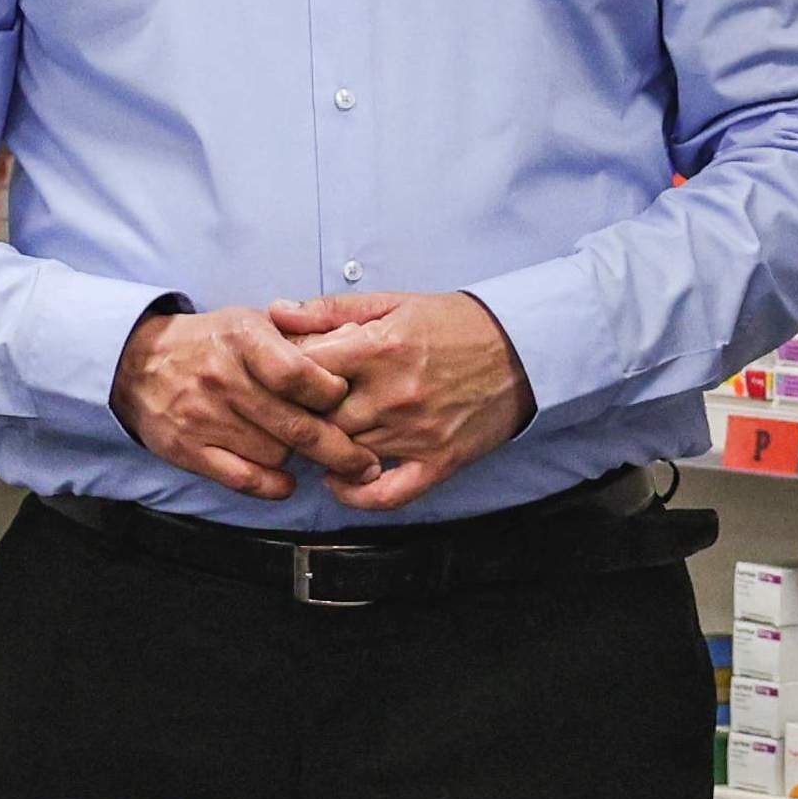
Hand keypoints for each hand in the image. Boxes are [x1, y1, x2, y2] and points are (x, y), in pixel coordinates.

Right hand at [113, 305, 377, 501]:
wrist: (138, 362)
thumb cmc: (210, 342)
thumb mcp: (250, 322)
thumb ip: (299, 336)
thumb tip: (353, 346)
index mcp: (243, 340)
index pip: (300, 375)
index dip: (332, 393)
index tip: (347, 401)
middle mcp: (224, 379)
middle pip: (295, 426)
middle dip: (340, 449)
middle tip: (366, 463)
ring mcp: (204, 417)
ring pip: (276, 454)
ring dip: (298, 458)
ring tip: (306, 451)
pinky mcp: (189, 449)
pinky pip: (244, 478)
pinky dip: (272, 486)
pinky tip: (286, 481)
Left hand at [267, 290, 533, 512]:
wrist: (522, 349)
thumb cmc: (453, 323)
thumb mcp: (392, 302)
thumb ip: (330, 310)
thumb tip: (275, 313)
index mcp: (379, 347)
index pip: (304, 371)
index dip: (284, 375)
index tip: (284, 377)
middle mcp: (394, 393)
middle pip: (319, 419)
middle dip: (302, 416)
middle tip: (296, 412)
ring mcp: (416, 433)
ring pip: (345, 454)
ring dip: (325, 450)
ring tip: (318, 438)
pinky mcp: (439, 461)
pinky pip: (386, 494)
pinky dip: (356, 496)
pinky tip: (341, 482)